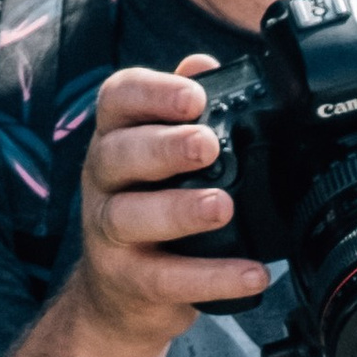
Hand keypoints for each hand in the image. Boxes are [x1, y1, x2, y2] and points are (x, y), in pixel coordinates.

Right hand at [69, 60, 274, 351]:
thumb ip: (182, 112)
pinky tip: (252, 274)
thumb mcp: (161, 156)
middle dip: (164, 146)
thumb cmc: (151, 208)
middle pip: (120, 153)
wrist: (121, 293)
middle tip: (208, 145)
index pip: (118, 99)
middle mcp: (104, 178)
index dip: (153, 93)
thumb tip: (204, 62)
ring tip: (222, 206)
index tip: (194, 96)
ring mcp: (108, 231)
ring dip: (179, 209)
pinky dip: (212, 278)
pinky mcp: (127, 280)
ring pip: (131, 215)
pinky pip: (167, 279)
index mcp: (116, 136)